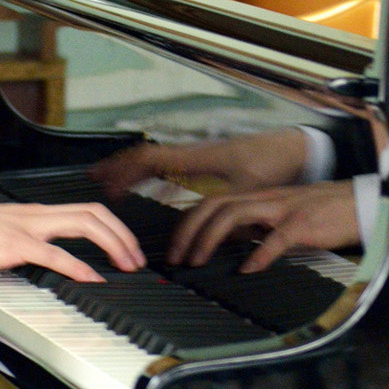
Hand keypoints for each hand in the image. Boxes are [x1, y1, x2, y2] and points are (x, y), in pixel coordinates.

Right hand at [0, 201, 144, 281]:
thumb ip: (19, 243)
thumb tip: (34, 257)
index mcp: (31, 213)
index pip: (82, 211)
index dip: (110, 227)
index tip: (124, 246)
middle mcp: (34, 214)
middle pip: (93, 212)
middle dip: (122, 234)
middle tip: (137, 257)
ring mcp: (26, 226)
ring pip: (84, 224)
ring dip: (113, 244)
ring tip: (127, 264)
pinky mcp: (15, 244)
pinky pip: (55, 254)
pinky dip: (79, 267)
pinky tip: (92, 279)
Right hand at [91, 128, 310, 197]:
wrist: (295, 147)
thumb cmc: (274, 166)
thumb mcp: (249, 195)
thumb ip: (226, 218)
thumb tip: (206, 241)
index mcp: (196, 158)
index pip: (149, 159)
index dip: (124, 173)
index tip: (106, 188)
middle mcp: (191, 153)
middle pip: (143, 155)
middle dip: (117, 167)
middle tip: (93, 181)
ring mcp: (197, 154)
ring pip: (153, 156)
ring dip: (130, 167)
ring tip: (108, 179)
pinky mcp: (205, 159)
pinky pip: (167, 160)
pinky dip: (148, 169)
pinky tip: (145, 180)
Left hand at [170, 181, 363, 272]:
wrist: (360, 203)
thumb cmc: (320, 213)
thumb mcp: (279, 217)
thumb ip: (254, 227)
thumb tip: (227, 246)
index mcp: (257, 197)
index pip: (211, 203)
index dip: (187, 224)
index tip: (174, 249)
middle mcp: (264, 198)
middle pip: (214, 204)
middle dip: (188, 230)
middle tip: (176, 258)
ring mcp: (282, 209)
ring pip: (234, 213)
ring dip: (209, 238)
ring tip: (197, 261)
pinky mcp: (303, 224)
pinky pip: (276, 238)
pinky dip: (258, 254)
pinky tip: (247, 270)